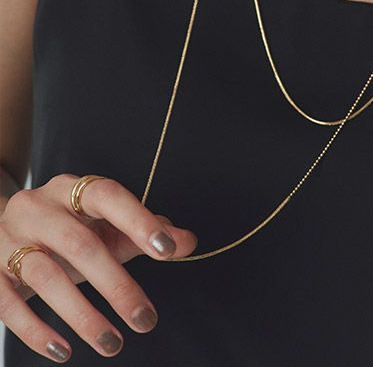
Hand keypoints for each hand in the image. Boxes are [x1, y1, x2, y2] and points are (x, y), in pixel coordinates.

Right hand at [0, 173, 197, 360]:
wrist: (7, 229)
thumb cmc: (68, 229)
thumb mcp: (105, 226)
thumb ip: (146, 232)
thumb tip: (187, 242)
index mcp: (72, 189)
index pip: (108, 196)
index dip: (138, 220)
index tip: (168, 251)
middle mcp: (38, 207)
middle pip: (79, 244)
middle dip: (116, 285)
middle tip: (145, 318)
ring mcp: (8, 238)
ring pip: (45, 277)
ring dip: (82, 315)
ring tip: (113, 343)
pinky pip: (9, 305)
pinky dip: (37, 331)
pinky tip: (64, 350)